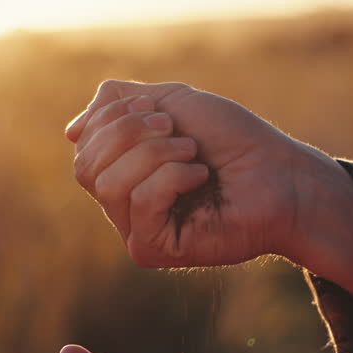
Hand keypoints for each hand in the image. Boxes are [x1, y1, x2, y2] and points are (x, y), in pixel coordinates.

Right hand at [65, 81, 352, 300]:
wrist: (281, 173)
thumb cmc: (234, 139)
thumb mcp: (171, 102)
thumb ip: (119, 104)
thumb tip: (70, 132)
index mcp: (123, 169)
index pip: (84, 144)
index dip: (115, 117)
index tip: (163, 112)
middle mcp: (124, 203)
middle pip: (86, 166)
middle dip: (130, 134)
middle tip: (179, 132)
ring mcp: (137, 229)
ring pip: (106, 185)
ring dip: (154, 155)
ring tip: (193, 155)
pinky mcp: (154, 251)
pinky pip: (138, 204)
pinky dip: (169, 178)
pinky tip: (200, 178)